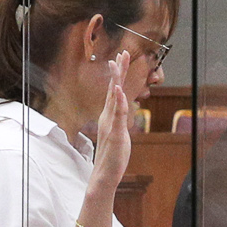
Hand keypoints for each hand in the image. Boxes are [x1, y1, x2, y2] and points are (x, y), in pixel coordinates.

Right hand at [89, 51, 133, 195]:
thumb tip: (121, 113)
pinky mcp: (116, 133)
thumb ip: (119, 121)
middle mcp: (108, 116)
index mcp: (109, 115)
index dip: (118, 74)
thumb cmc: (113, 156)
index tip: (120, 58)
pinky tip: (118, 89)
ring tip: (118, 63)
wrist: (104, 174)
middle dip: (118, 70)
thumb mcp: (118, 134)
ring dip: (116, 79)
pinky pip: (117, 114)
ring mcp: (111, 123)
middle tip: (122, 52)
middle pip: (113, 88)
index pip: (114, 91)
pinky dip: (118, 101)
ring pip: (114, 97)